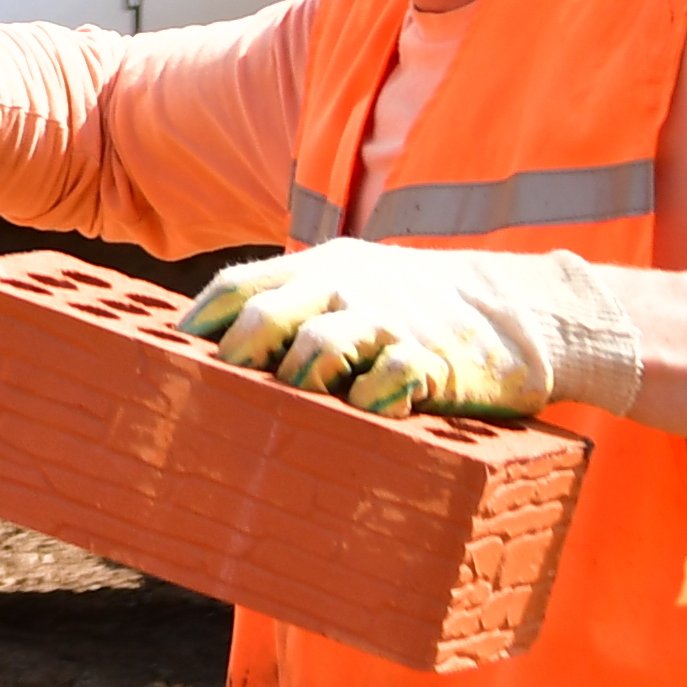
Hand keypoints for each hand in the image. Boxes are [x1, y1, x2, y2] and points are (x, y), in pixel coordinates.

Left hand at [179, 244, 642, 421]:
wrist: (521, 310)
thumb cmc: (420, 306)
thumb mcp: (356, 283)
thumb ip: (299, 304)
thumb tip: (223, 353)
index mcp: (320, 268)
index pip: (239, 285)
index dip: (198, 323)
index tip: (165, 359)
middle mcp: (346, 288)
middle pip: (266, 318)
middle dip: (236, 360)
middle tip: (220, 402)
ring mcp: (389, 321)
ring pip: (316, 349)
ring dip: (296, 386)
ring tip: (296, 416)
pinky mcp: (433, 358)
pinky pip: (386, 382)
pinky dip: (367, 403)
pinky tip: (364, 419)